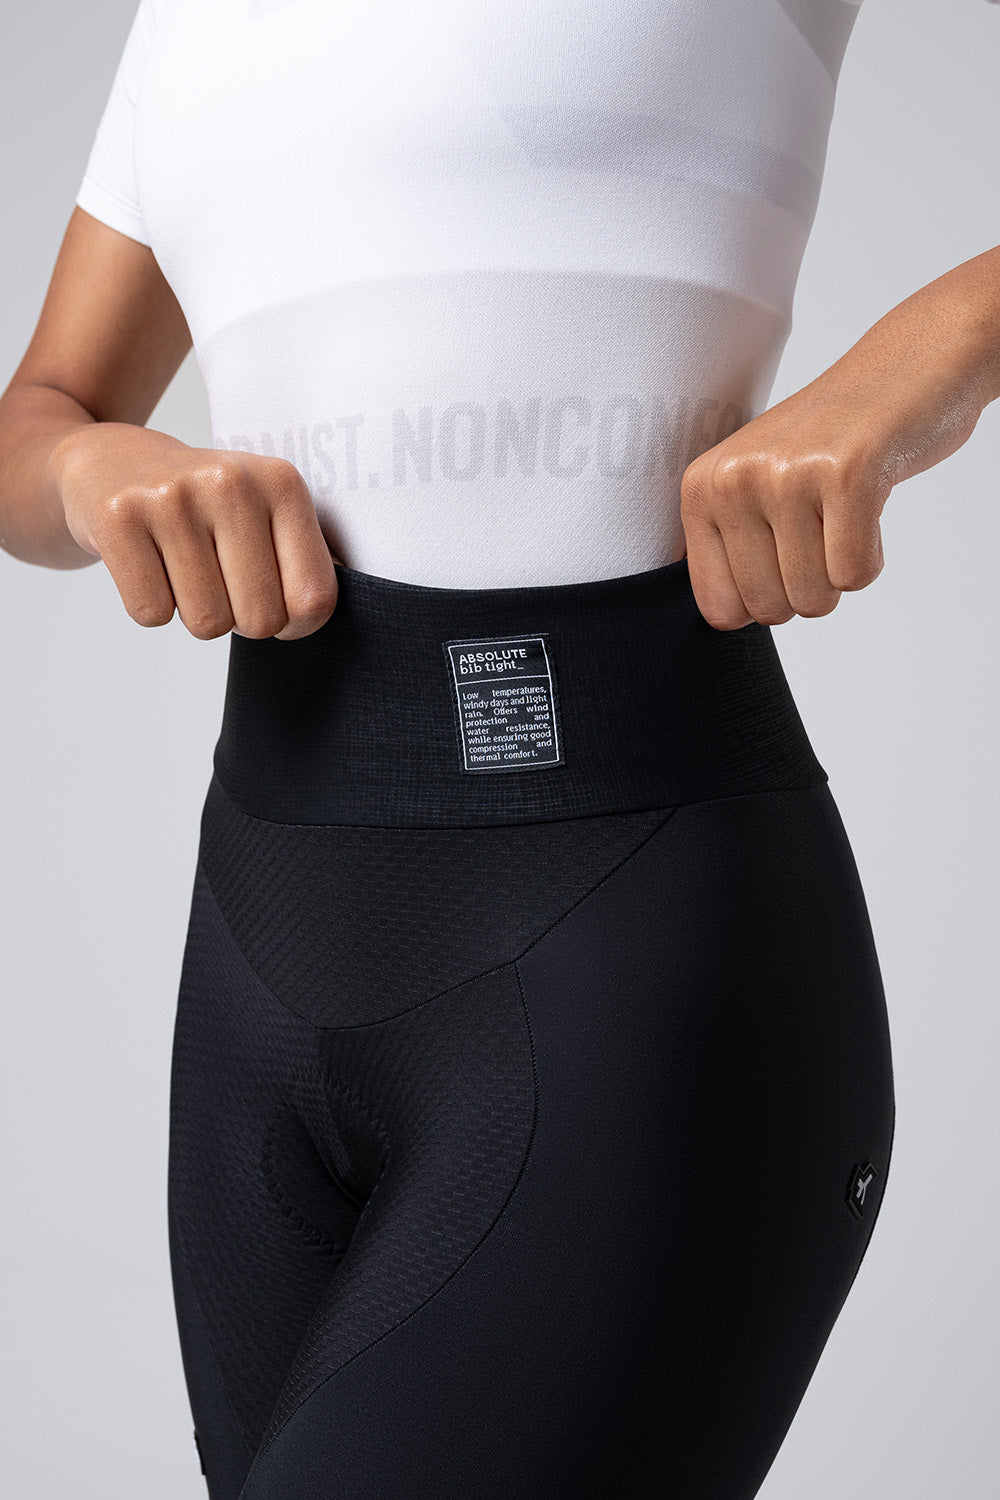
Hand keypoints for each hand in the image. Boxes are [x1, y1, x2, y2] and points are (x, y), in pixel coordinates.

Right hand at [49, 422, 340, 640]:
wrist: (113, 463)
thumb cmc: (204, 504)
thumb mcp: (267, 511)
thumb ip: (305, 561)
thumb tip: (317, 614)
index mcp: (282, 483)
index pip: (313, 597)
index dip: (297, 624)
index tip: (277, 607)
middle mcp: (230, 483)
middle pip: (260, 619)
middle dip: (241, 620)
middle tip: (221, 582)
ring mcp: (171, 497)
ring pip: (206, 623)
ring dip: (195, 613)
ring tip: (184, 568)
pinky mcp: (119, 517)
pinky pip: (152, 613)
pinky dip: (151, 605)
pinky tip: (150, 563)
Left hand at [678, 268, 994, 630]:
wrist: (906, 366)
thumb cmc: (830, 439)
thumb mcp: (754, 483)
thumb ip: (728, 546)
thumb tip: (725, 619)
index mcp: (702, 488)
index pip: (719, 609)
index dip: (764, 600)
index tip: (783, 553)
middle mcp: (734, 479)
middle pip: (769, 610)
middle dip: (807, 589)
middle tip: (822, 530)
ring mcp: (787, 474)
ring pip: (814, 598)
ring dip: (841, 572)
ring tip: (843, 514)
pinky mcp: (846, 473)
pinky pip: (854, 574)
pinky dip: (872, 558)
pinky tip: (869, 507)